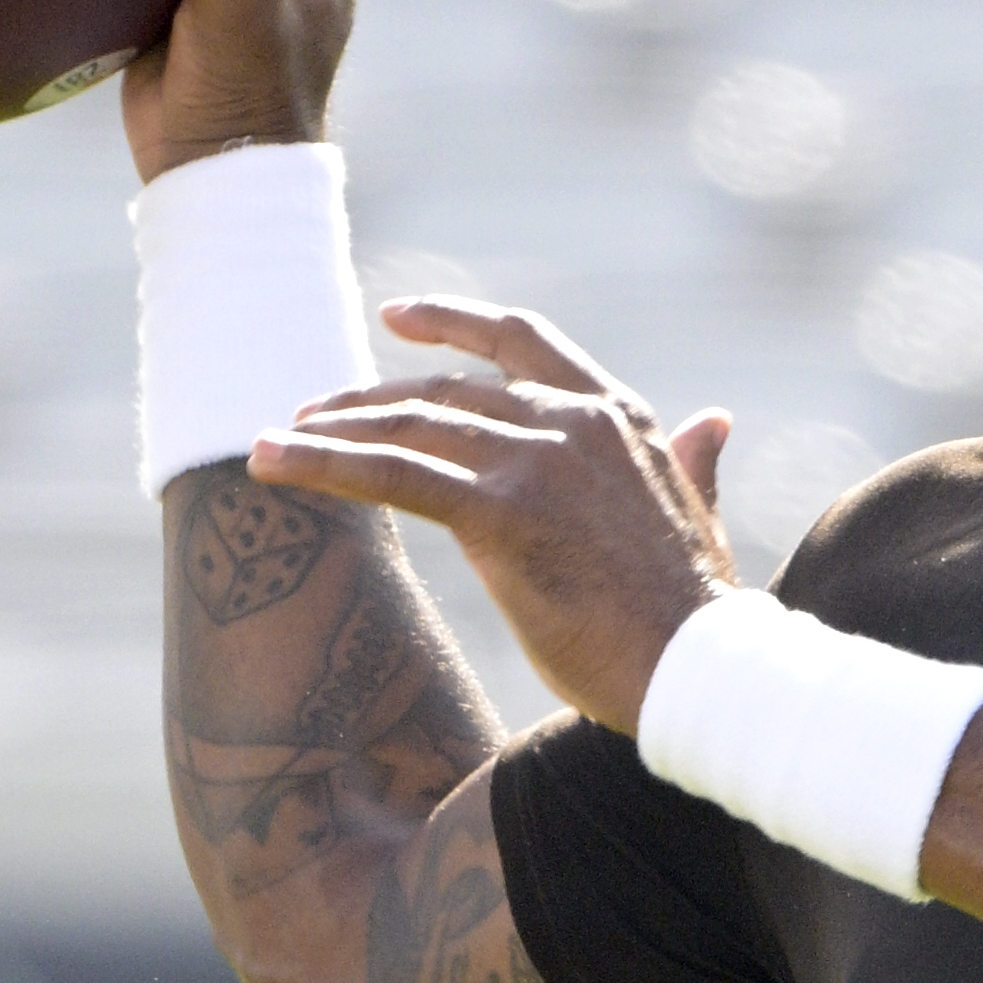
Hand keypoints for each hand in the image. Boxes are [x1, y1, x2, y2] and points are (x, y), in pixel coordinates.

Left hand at [246, 298, 735, 734]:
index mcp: (620, 416)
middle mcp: (575, 422)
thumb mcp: (698, 510)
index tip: (396, 317)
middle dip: (367, 400)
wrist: (703, 665)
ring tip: (274, 442)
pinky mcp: (503, 513)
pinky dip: (322, 464)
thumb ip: (693, 459)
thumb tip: (712, 420)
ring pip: (410, 427)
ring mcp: (538, 461)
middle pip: (445, 391)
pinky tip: (269, 462)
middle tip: (308, 411)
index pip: (522, 343)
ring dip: (331, 432)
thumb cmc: (696, 610)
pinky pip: (393, 476)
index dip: (454, 323)